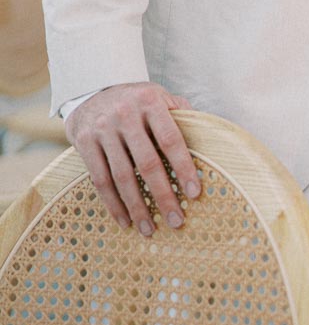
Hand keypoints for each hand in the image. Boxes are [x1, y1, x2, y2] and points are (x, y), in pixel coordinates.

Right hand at [67, 82, 199, 235]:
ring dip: (137, 207)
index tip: (194, 193)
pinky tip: (125, 221)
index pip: (171, 139)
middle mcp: (125, 114)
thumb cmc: (135, 101)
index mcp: (150, 101)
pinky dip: (113, 204)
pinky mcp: (84, 143)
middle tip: (176, 221)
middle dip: (163, 195)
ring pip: (122, 176)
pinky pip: (100, 179)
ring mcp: (103, 129)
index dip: (183, 167)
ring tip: (150, 229)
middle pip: (147, 162)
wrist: (91, 94)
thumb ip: (180, 112)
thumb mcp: (159, 96)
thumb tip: (207, 135)